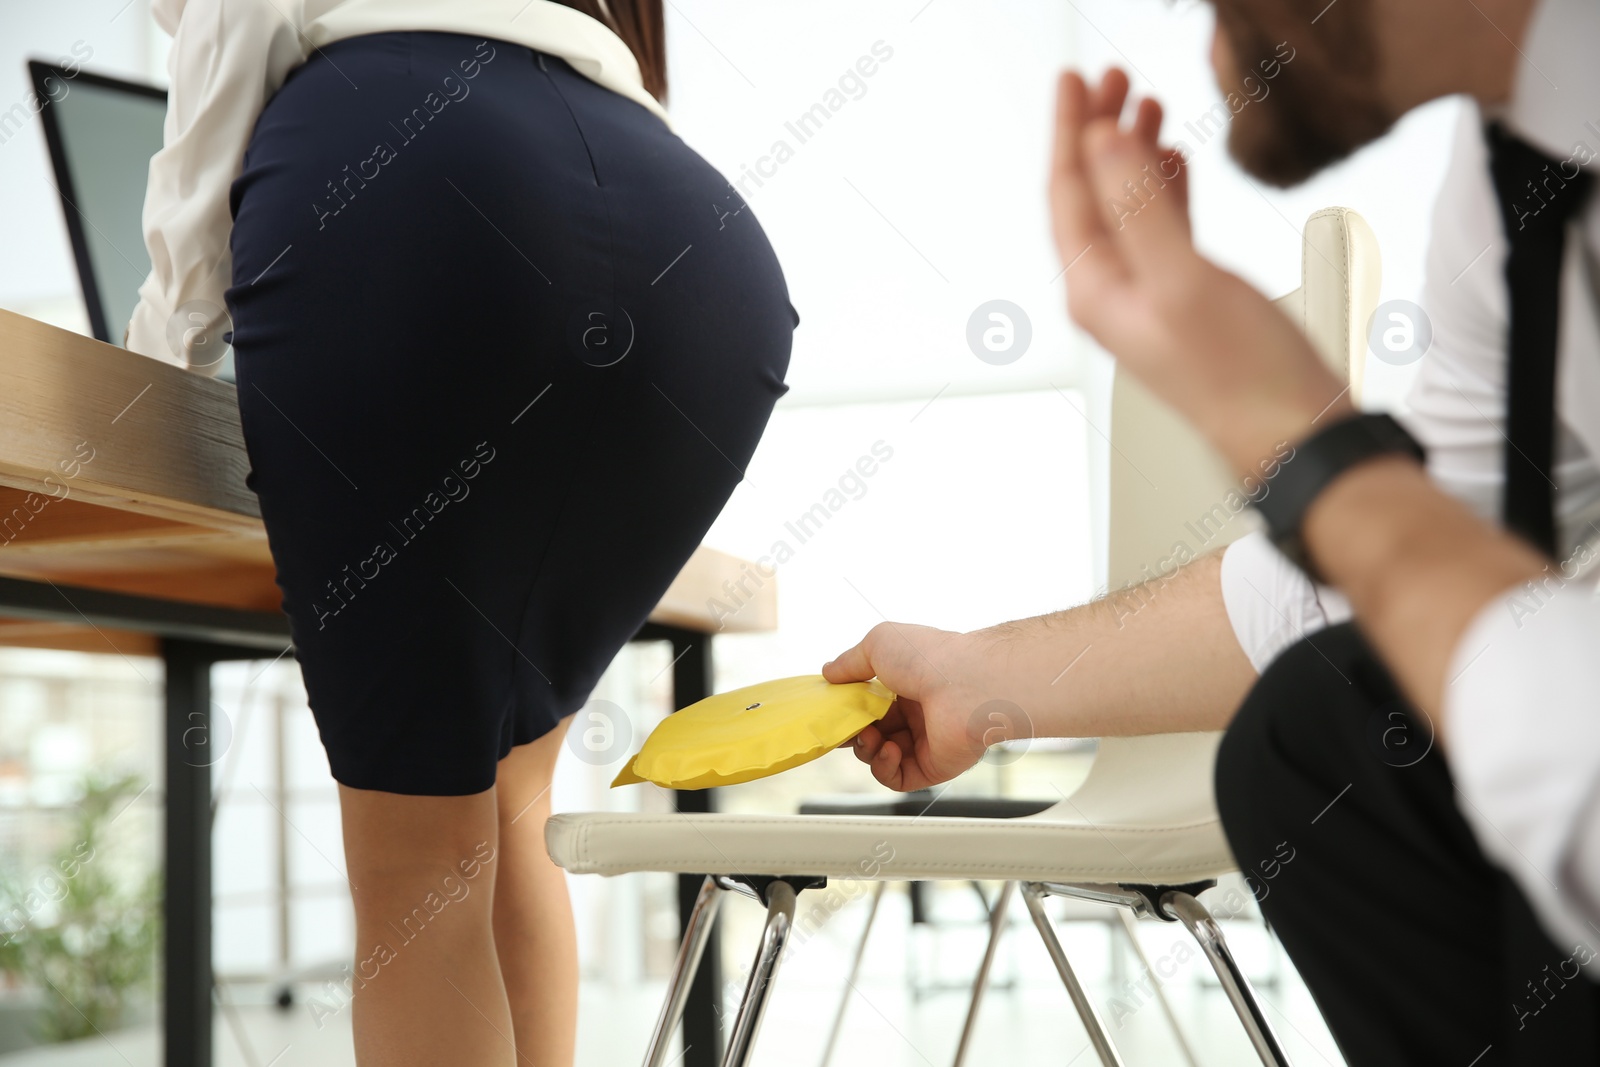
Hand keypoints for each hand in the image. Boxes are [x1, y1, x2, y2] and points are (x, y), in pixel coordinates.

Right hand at [823, 623, 1009, 791]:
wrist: (965, 683)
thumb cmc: (927, 657)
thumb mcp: (877, 644)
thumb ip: (849, 662)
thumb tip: (828, 673)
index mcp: (905, 683)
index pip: (868, 703)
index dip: (847, 708)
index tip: (832, 709)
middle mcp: (916, 712)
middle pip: (870, 732)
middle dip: (852, 731)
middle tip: (844, 726)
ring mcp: (924, 740)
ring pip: (879, 756)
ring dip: (866, 749)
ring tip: (870, 736)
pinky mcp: (932, 766)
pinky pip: (897, 778)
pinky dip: (884, 768)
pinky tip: (888, 750)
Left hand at [1050, 68, 1353, 468]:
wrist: (1292, 432)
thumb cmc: (1241, 374)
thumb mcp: (1183, 279)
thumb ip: (1138, 208)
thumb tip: (1101, 143)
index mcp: (1094, 291)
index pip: (1066, 194)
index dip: (1068, 132)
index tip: (1073, 78)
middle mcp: (1110, 293)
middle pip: (1091, 194)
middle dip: (1100, 131)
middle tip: (1117, 74)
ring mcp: (1147, 294)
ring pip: (1126, 206)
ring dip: (1133, 152)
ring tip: (1149, 100)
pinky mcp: (1184, 297)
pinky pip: (1160, 228)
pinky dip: (1164, 187)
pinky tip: (1174, 159)